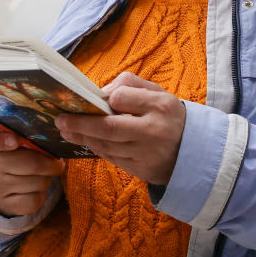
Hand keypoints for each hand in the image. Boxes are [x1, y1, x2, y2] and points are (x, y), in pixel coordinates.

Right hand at [0, 129, 65, 216]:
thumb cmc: (14, 159)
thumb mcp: (15, 144)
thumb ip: (28, 138)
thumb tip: (53, 146)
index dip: (4, 140)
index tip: (14, 141)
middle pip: (33, 164)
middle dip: (51, 165)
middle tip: (55, 165)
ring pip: (39, 183)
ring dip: (46, 180)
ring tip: (39, 177)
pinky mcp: (6, 205)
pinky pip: (35, 200)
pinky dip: (41, 196)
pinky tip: (35, 191)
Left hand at [55, 72, 185, 185]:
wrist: (195, 152)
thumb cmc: (169, 116)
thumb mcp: (158, 93)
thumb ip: (130, 86)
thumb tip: (101, 92)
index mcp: (159, 106)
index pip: (121, 98)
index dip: (104, 98)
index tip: (91, 98)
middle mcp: (153, 131)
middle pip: (108, 127)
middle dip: (80, 124)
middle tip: (60, 120)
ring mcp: (147, 154)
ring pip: (106, 145)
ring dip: (83, 137)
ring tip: (65, 130)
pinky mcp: (142, 171)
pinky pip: (112, 158)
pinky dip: (96, 148)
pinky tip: (85, 141)